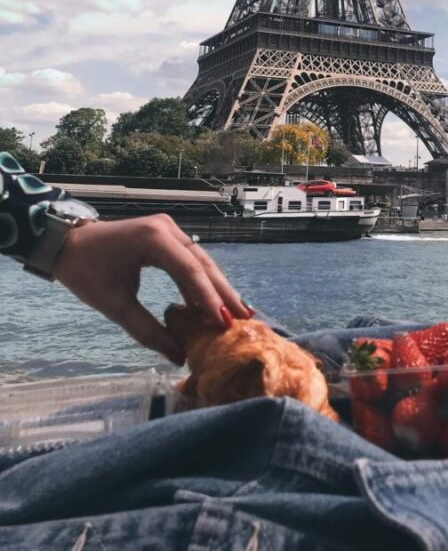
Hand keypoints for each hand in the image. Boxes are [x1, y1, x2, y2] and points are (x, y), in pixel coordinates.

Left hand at [53, 215, 250, 363]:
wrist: (67, 244)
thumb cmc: (86, 271)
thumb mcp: (114, 305)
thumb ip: (147, 330)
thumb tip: (178, 355)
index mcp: (153, 238)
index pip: (189, 270)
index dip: (209, 298)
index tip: (226, 322)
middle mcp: (167, 228)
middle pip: (203, 263)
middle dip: (223, 292)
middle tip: (245, 317)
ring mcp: (168, 229)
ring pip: (200, 262)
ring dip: (216, 288)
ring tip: (237, 312)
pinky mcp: (166, 237)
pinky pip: (189, 260)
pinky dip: (200, 282)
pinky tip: (211, 303)